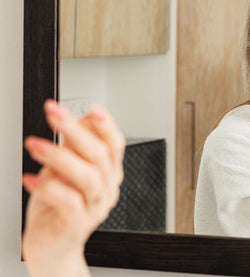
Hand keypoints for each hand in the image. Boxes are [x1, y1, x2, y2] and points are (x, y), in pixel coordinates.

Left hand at [22, 101, 124, 276]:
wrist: (51, 246)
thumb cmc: (57, 206)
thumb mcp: (66, 168)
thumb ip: (76, 145)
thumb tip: (82, 117)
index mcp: (108, 172)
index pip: (115, 144)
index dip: (107, 125)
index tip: (92, 108)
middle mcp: (106, 188)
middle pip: (100, 155)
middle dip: (75, 130)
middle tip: (53, 113)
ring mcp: (95, 207)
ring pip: (87, 177)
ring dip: (60, 157)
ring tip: (35, 145)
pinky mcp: (78, 224)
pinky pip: (67, 201)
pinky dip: (47, 187)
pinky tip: (30, 179)